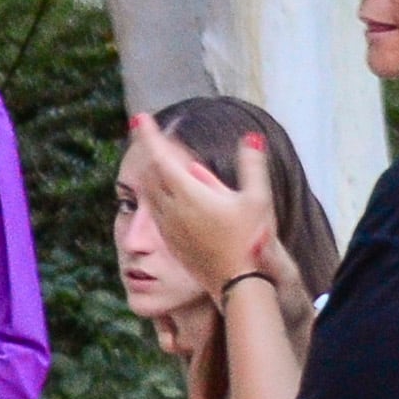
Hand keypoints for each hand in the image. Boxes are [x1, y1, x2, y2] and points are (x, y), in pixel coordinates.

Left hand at [129, 114, 281, 292]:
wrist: (237, 281)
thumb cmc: (250, 240)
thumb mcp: (258, 199)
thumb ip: (252, 166)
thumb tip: (252, 138)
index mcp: (188, 194)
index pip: (160, 157)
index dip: (149, 135)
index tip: (140, 117)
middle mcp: (171, 209)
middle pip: (149, 172)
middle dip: (147, 148)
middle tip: (144, 130)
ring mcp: (168, 226)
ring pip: (148, 191)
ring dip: (147, 170)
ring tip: (148, 155)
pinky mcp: (170, 240)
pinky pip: (153, 208)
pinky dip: (152, 191)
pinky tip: (158, 190)